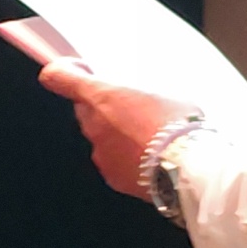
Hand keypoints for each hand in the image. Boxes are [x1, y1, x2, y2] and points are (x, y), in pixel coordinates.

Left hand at [37, 62, 199, 201]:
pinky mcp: (111, 176)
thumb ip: (140, 88)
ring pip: (99, 136)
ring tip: (148, 135)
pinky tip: (149, 156)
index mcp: (102, 96)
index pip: (58, 77)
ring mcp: (100, 152)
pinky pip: (112, 160)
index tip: (79, 71)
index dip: (65, 71)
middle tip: (132, 107)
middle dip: (103, 107)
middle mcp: (93, 125)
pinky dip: (125, 157)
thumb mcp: (164, 89)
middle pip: (85, 109)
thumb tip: (138, 89)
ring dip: (117, 133)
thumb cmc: (179, 126)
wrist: (188, 169)